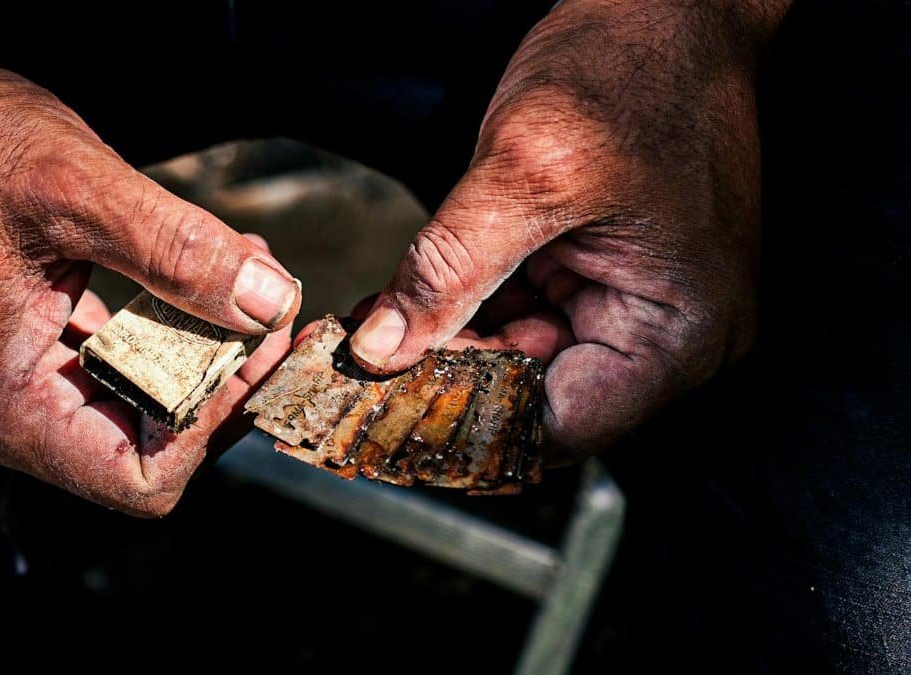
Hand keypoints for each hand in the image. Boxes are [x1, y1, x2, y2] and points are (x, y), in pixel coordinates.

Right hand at [0, 57, 298, 515]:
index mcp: (3, 403)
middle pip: (146, 448)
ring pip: (133, 405)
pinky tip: (197, 274)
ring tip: (246, 279)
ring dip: (199, 351)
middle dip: (220, 382)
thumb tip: (269, 303)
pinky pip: (108, 367)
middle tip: (271, 308)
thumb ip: (178, 251)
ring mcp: (6, 384)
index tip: (260, 345)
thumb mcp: (75, 187)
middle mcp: (0, 414)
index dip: (215, 423)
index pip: (139, 477)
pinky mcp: (17, 349)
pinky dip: (162, 329)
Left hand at [349, 1, 787, 461]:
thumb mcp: (525, 172)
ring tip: (372, 337)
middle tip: (361, 376)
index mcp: (681, 333)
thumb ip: (448, 271)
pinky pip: (524, 317)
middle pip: (537, 401)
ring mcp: (634, 305)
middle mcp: (668, 337)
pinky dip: (467, 312)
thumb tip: (380, 351)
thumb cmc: (627, 70)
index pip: (560, 429)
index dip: (467, 428)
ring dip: (449, 349)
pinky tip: (404, 306)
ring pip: (522, 361)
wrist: (664, 5)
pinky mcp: (601, 275)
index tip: (385, 417)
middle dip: (447, 384)